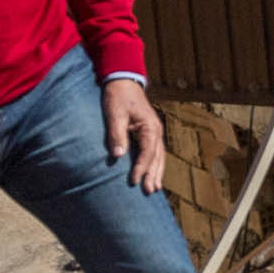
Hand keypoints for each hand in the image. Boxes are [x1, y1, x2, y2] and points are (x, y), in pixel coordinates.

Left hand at [102, 80, 166, 195]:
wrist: (122, 80)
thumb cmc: (117, 96)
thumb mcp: (115, 113)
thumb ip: (116, 134)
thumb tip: (118, 156)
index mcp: (150, 126)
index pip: (148, 152)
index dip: (141, 168)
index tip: (134, 181)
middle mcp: (156, 130)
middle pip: (157, 157)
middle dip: (153, 175)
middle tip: (149, 192)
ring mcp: (154, 131)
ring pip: (159, 156)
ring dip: (156, 172)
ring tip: (154, 189)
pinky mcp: (149, 132)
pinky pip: (155, 152)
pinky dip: (154, 164)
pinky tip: (152, 175)